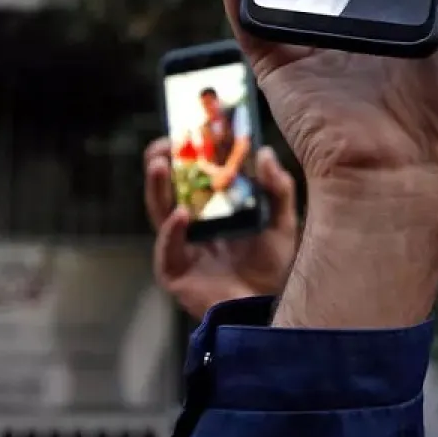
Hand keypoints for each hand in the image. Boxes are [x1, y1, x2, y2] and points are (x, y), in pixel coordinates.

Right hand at [145, 138, 298, 319]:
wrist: (266, 308)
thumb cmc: (271, 267)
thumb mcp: (280, 221)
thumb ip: (278, 188)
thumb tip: (265, 151)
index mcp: (210, 209)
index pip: (190, 175)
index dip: (183, 153)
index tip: (182, 128)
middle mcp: (190, 225)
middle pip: (167, 188)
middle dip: (161, 163)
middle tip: (163, 142)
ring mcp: (179, 247)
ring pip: (159, 211)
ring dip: (157, 186)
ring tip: (159, 162)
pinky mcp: (174, 270)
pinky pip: (167, 247)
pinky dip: (171, 230)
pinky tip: (180, 214)